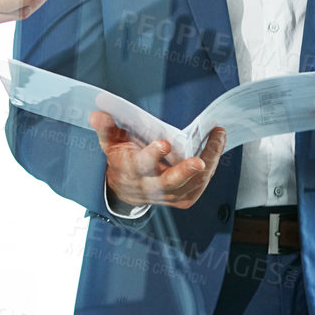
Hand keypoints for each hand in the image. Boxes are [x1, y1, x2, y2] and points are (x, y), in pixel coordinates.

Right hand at [89, 113, 227, 210]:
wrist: (128, 190)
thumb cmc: (122, 161)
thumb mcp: (110, 144)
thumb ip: (106, 128)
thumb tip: (97, 114)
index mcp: (130, 171)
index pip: (140, 165)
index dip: (151, 155)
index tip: (163, 144)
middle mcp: (149, 187)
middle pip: (169, 183)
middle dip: (184, 172)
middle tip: (199, 161)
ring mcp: (168, 196)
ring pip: (191, 184)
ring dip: (208, 162)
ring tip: (217, 139)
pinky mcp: (182, 199)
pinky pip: (200, 185)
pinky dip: (211, 168)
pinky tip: (215, 149)